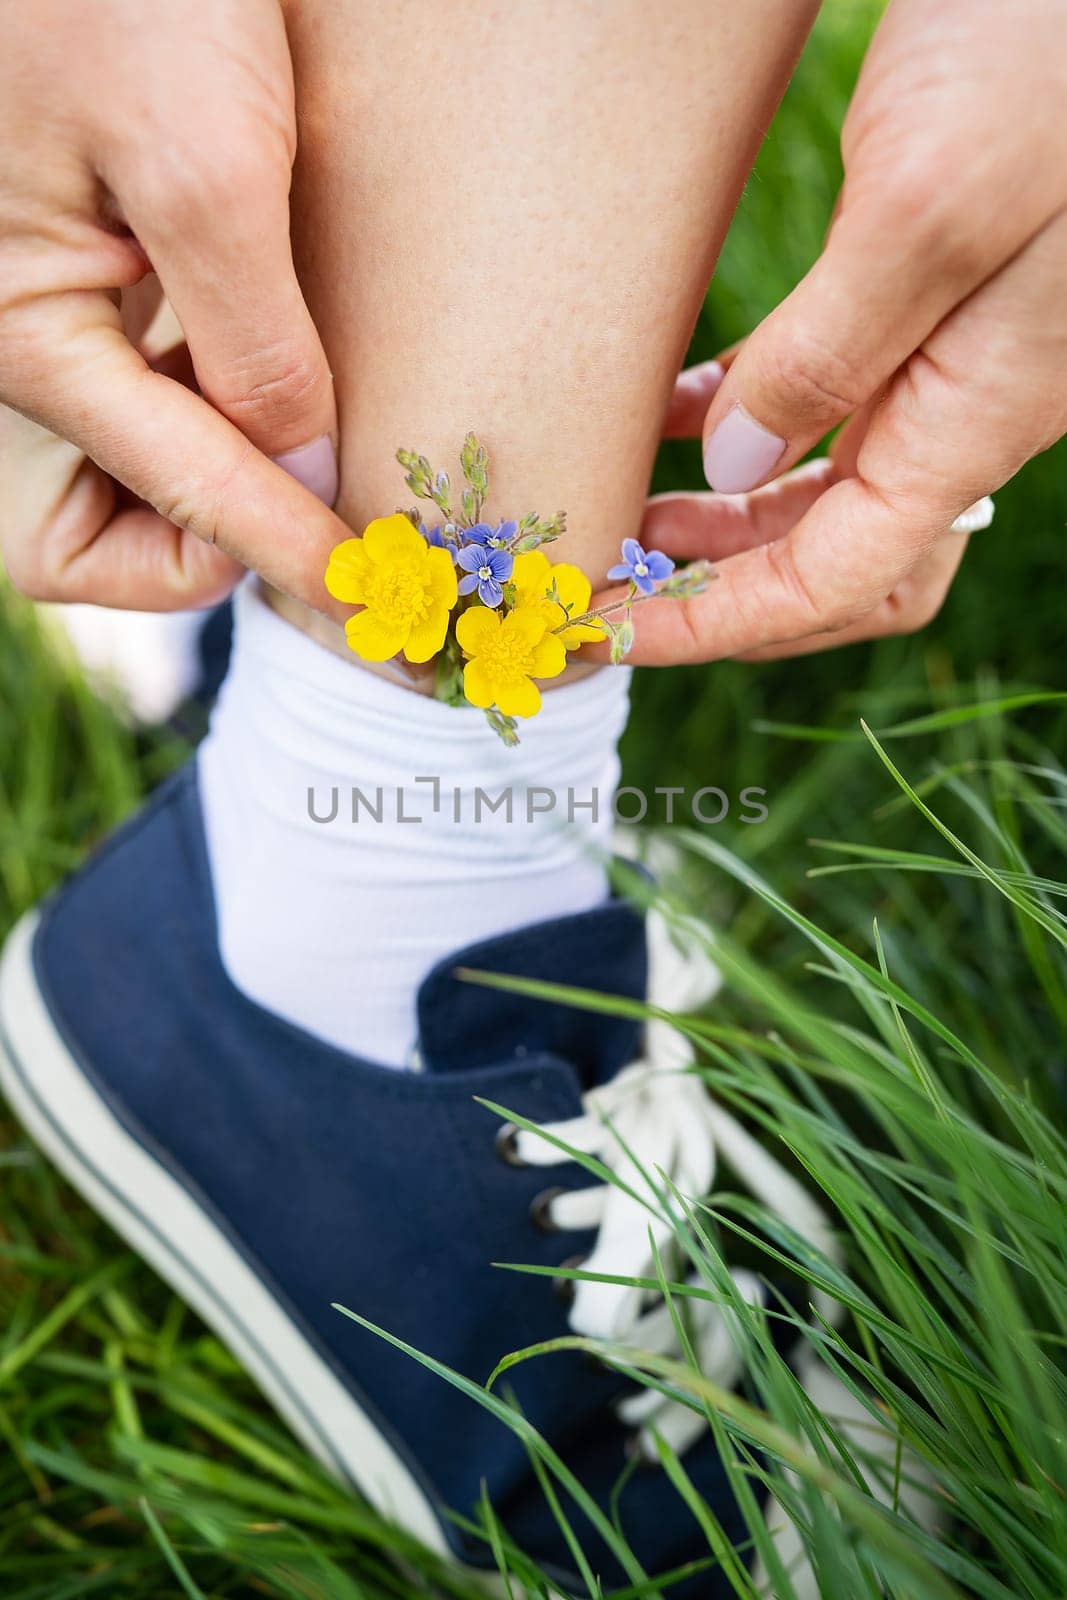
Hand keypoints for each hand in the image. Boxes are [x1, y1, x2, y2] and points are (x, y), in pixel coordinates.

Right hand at [0, 0, 345, 610]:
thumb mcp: (202, 162)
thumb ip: (252, 342)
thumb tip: (303, 472)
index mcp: (28, 339)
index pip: (181, 498)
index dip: (289, 554)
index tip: (380, 599)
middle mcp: (26, 348)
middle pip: (104, 530)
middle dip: (203, 547)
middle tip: (313, 518)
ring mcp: (53, 313)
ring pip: (132, 469)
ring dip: (220, 485)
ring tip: (319, 454)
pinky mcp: (90, 275)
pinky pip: (150, 390)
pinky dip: (218, 410)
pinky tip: (287, 381)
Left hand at [599, 0, 1066, 664]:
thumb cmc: (1046, 58)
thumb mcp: (927, 207)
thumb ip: (831, 353)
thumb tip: (739, 468)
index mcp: (971, 418)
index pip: (830, 581)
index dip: (710, 624)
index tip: (606, 634)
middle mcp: (963, 411)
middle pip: (832, 562)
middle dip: (716, 590)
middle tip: (606, 581)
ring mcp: (949, 362)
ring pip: (825, 493)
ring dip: (724, 521)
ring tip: (628, 514)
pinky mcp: (927, 303)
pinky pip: (829, 403)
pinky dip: (745, 425)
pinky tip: (678, 417)